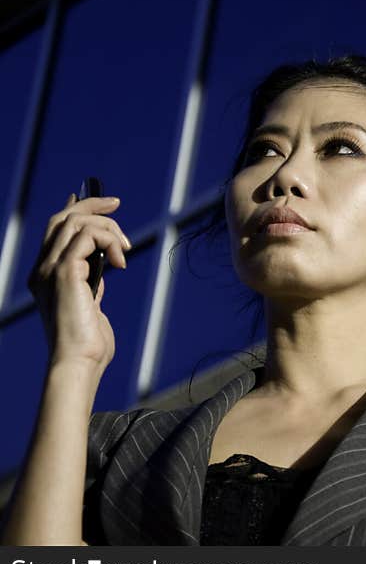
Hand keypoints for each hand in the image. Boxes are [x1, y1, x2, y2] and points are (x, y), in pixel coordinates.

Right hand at [27, 193, 130, 372]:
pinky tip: (120, 261)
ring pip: (75, 222)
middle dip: (91, 205)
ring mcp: (50, 269)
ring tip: (124, 249)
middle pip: (62, 219)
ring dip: (107, 227)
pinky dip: (108, 240)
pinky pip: (87, 236)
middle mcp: (43, 269)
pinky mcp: (64, 273)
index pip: (55, 231)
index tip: (99, 201)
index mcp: (46, 276)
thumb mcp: (91, 306)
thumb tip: (103, 266)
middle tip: (117, 203)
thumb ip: (91, 285)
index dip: (75, 210)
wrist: (78, 362)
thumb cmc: (88, 343)